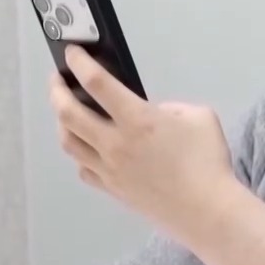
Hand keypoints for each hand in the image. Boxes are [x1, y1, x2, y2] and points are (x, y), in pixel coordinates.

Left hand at [51, 45, 240, 239]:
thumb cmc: (208, 163)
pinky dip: (79, 154)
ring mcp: (109, 169)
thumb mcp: (199, 116)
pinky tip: (86, 147)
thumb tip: (153, 113)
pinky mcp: (112, 190)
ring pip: (68, 142)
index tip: (72, 52)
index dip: (79, 63)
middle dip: (57, 90)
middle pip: (67, 113)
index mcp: (137, 119)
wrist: (207, 212)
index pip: (96, 82)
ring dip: (62, 122)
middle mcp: (115, 143)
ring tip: (66, 111)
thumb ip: (170, 107)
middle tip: (57, 80)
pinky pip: (83, 169)